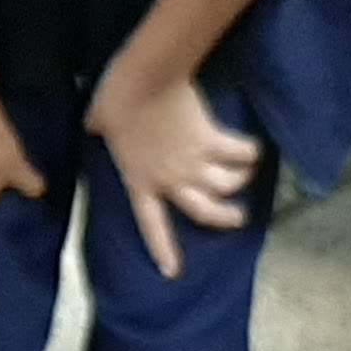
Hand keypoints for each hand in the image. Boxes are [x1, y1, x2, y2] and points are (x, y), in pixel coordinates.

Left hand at [85, 69, 259, 280]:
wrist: (147, 78)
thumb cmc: (117, 98)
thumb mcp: (98, 120)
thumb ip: (99, 129)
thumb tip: (95, 123)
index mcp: (139, 181)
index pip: (151, 225)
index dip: (163, 249)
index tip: (172, 272)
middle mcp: (170, 180)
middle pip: (204, 212)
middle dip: (225, 218)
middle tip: (238, 216)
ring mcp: (193, 162)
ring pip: (226, 186)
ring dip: (240, 182)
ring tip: (246, 176)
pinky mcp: (212, 140)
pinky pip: (240, 153)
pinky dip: (250, 153)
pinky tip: (255, 151)